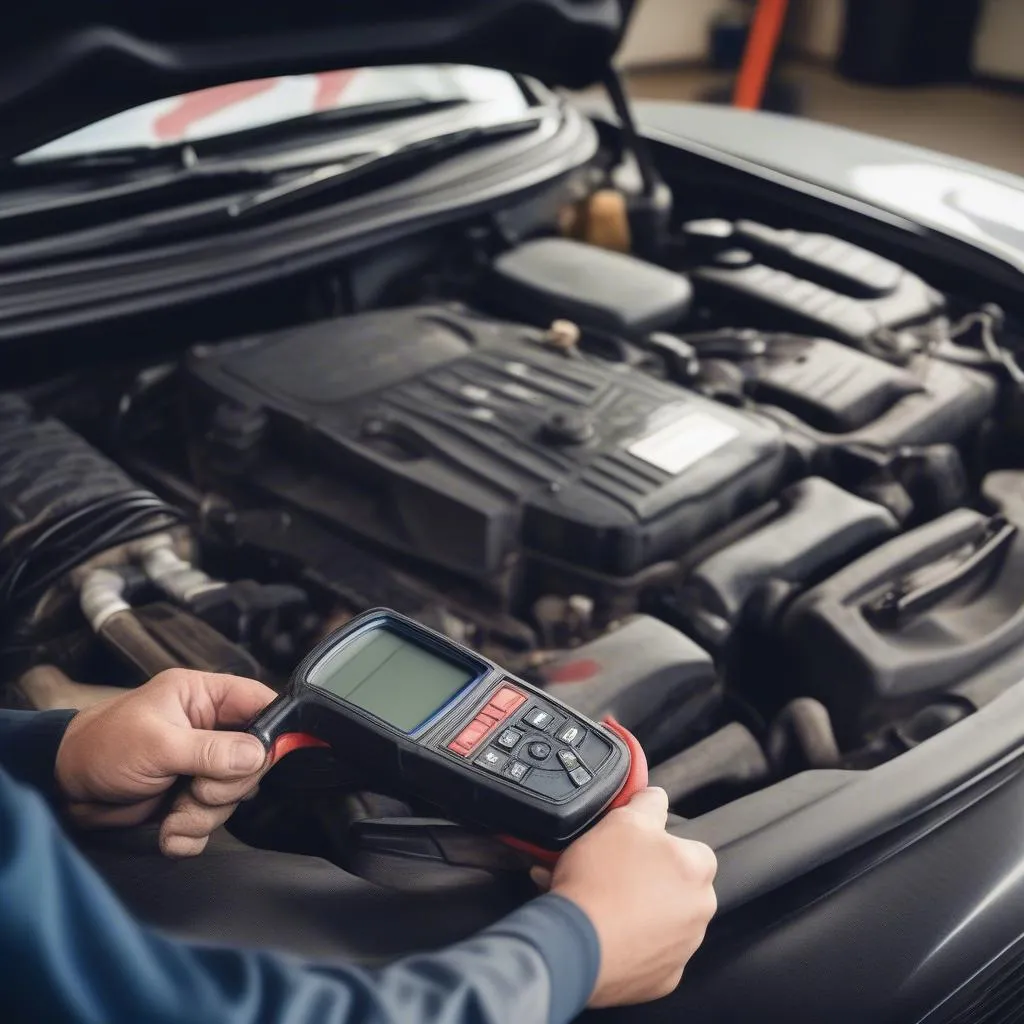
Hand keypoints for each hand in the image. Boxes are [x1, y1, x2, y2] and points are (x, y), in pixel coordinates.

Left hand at [55, 669, 275, 857]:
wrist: (61, 788)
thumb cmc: (101, 747)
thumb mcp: (157, 744)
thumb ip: (211, 750)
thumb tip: (259, 753)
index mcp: (204, 698)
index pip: (260, 704)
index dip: (272, 731)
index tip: (263, 759)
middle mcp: (209, 729)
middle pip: (253, 760)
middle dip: (226, 786)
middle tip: (195, 789)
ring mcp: (201, 766)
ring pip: (233, 796)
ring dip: (204, 815)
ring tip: (173, 814)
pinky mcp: (189, 799)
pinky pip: (212, 822)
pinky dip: (191, 834)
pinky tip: (168, 830)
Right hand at [533, 787, 716, 1006]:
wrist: (574, 942)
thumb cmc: (600, 881)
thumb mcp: (622, 820)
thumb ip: (648, 803)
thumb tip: (656, 795)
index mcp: (697, 870)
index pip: (689, 848)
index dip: (658, 844)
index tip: (633, 847)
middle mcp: (699, 911)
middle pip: (675, 885)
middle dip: (646, 878)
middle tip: (611, 873)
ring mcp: (683, 948)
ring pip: (662, 920)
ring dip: (638, 909)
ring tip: (601, 901)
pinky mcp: (663, 979)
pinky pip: (650, 954)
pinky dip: (631, 943)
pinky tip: (604, 929)